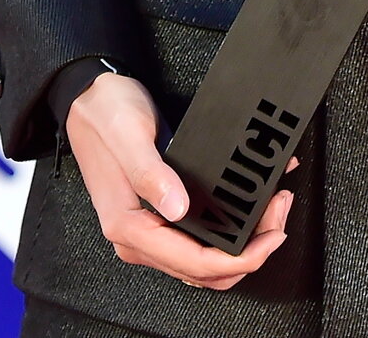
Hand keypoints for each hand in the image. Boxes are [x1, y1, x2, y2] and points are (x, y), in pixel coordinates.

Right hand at [66, 72, 294, 289]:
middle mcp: (139, 237)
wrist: (89, 99)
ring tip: (272, 209)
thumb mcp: (129, 136)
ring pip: (203, 260)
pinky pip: (199, 239)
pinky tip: (251, 206)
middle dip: (248, 251)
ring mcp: (149, 229)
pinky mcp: (159, 216)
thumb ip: (151, 174)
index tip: (268, 239)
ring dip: (241, 245)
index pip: (192, 262)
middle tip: (278, 215)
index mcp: (129, 226)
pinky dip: (229, 232)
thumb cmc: (105, 115)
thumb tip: (178, 208)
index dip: (237, 258)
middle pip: (203, 268)